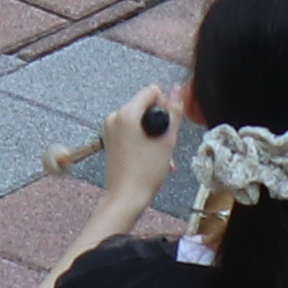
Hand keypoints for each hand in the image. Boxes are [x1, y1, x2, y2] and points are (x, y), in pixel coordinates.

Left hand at [92, 83, 183, 209]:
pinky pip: (130, 130)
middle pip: (145, 106)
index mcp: (126, 113)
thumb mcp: (167, 140)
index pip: (152, 92)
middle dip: (157, 122)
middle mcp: (114, 117)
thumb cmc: (146, 172)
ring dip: (151, 134)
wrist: (126, 197)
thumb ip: (174, 112)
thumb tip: (178, 90)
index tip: (165, 128)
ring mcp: (109, 129)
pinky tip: (149, 157)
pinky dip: (142, 139)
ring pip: (139, 120)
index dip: (164, 108)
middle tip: (162, 145)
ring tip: (158, 155)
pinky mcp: (109, 139)